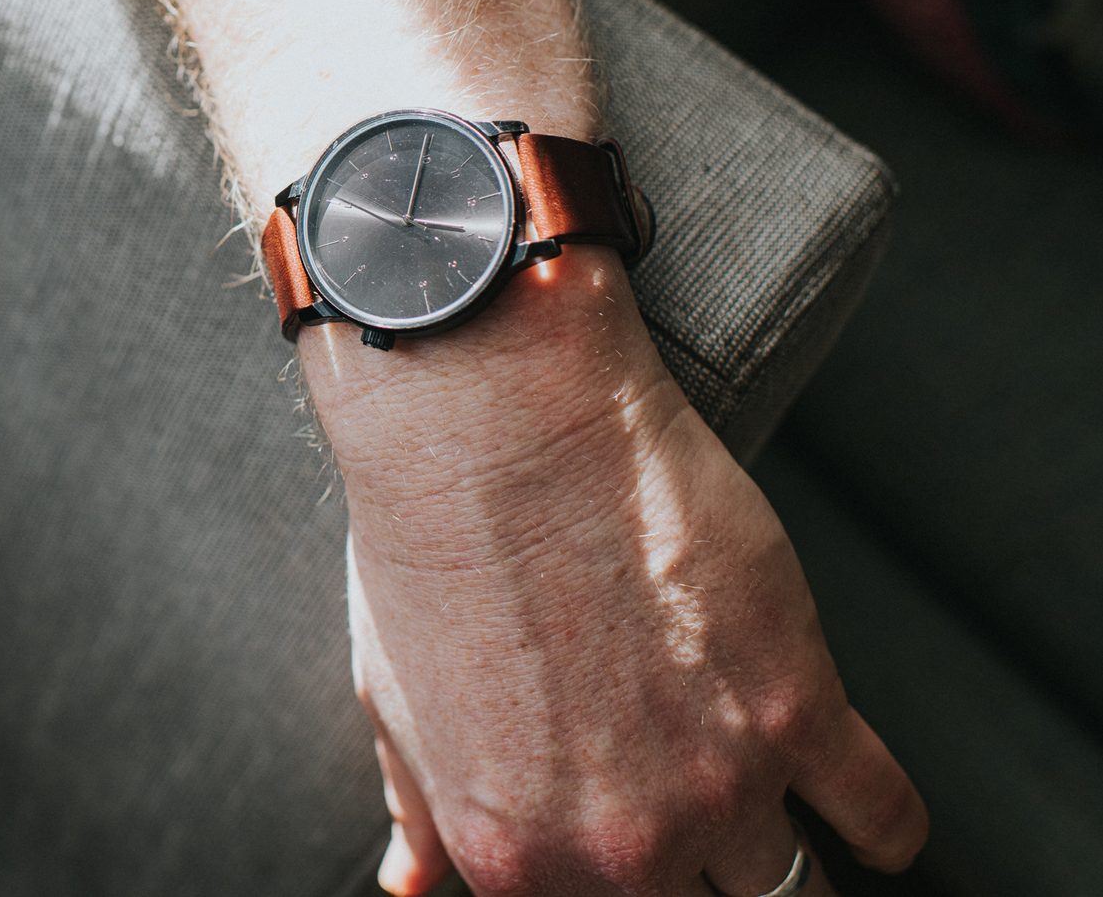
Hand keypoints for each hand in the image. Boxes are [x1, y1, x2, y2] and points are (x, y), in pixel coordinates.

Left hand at [312, 248, 927, 895]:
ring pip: (792, 888)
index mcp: (517, 856)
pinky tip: (868, 818)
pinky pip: (882, 814)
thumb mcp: (395, 699)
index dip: (613, 891)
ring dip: (786, 865)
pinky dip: (884, 826)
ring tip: (774, 829)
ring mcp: (718, 782)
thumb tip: (414, 881)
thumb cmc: (434, 546)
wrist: (497, 429)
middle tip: (701, 835)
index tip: (639, 870)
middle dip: (700, 885)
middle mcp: (622, 843)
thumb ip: (420, 809)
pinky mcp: (799, 706)